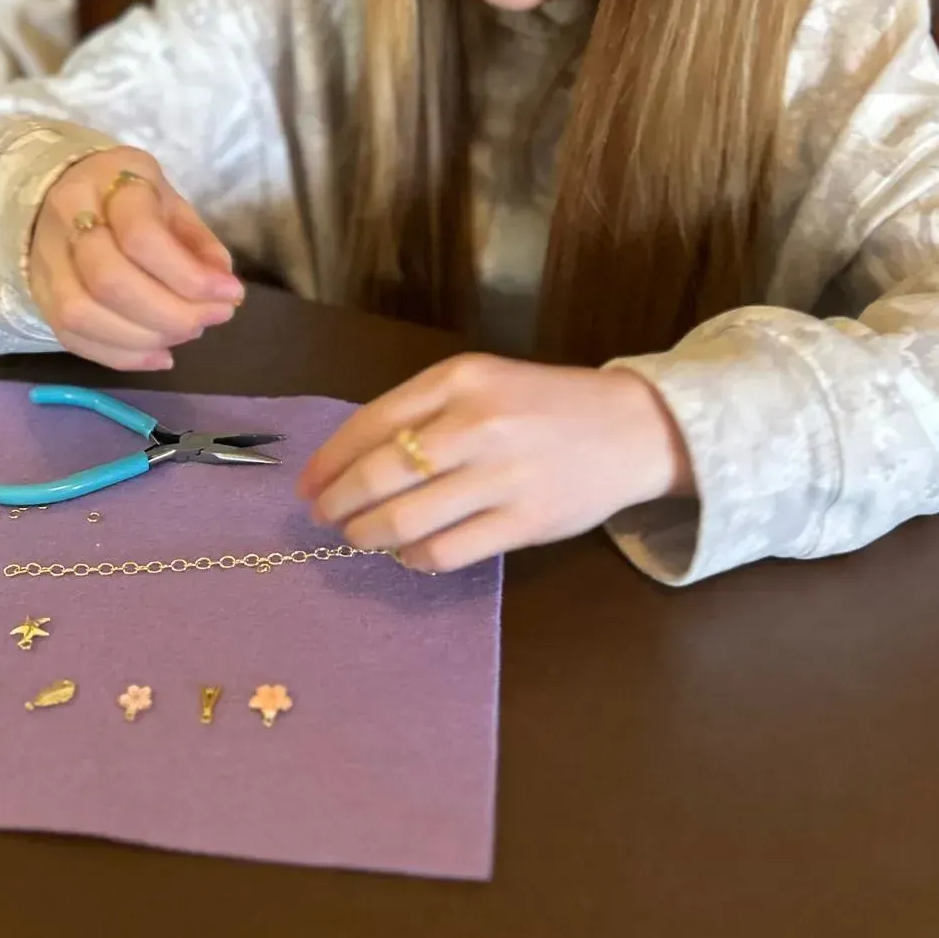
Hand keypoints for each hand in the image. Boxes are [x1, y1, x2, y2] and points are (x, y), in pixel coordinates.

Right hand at [29, 146, 244, 369]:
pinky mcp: (39, 296)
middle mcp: (66, 218)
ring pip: (82, 315)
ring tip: (186, 333)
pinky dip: (122, 356)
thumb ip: (198, 242)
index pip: (141, 236)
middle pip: (109, 281)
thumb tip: (223, 288)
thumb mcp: (171, 203)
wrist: (60, 192)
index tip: (230, 293)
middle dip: (170, 313)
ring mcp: (45, 260)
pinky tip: (160, 355)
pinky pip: (71, 338)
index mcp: (108, 182)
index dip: (190, 276)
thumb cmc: (129, 199)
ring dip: (145, 338)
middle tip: (210, 319)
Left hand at [297, 354, 693, 571]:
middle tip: (323, 517)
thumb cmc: (544, 404)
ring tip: (358, 537)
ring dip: (366, 535)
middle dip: (337, 503)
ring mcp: (501, 476)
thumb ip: (422, 411)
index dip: (328, 461)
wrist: (631, 428)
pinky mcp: (524, 522)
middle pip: (378, 475)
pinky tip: (406, 553)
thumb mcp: (481, 383)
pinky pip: (446, 551)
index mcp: (459, 380)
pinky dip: (413, 557)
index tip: (307, 485)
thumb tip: (351, 460)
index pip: (370, 423)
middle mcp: (476, 424)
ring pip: (404, 519)